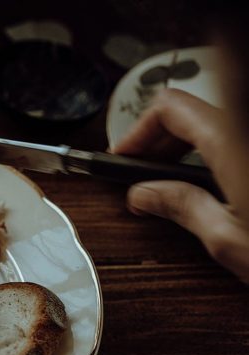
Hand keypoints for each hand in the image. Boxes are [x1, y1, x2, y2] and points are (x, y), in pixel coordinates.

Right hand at [113, 88, 248, 282]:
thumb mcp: (229, 238)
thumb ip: (181, 207)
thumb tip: (146, 195)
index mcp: (233, 140)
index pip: (169, 108)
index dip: (139, 131)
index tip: (125, 158)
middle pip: (194, 109)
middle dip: (162, 139)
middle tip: (146, 176)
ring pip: (219, 121)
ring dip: (191, 144)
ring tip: (178, 184)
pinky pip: (238, 136)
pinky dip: (219, 152)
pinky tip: (217, 184)